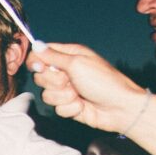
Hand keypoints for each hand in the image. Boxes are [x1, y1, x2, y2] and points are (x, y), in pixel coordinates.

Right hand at [30, 43, 148, 132]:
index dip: (36, 61)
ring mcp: (67, 90)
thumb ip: (53, 56)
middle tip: (69, 81)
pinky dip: (70, 108)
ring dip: (63, 96)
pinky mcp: (69, 106)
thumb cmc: (104, 82)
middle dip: (53, 81)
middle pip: (40, 76)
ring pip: (47, 94)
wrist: (119, 108)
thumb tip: (36, 45)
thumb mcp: (77, 63)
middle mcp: (66, 72)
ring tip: (79, 95)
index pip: (42, 54)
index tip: (39, 67)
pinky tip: (82, 105)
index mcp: (69, 56)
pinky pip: (57, 108)